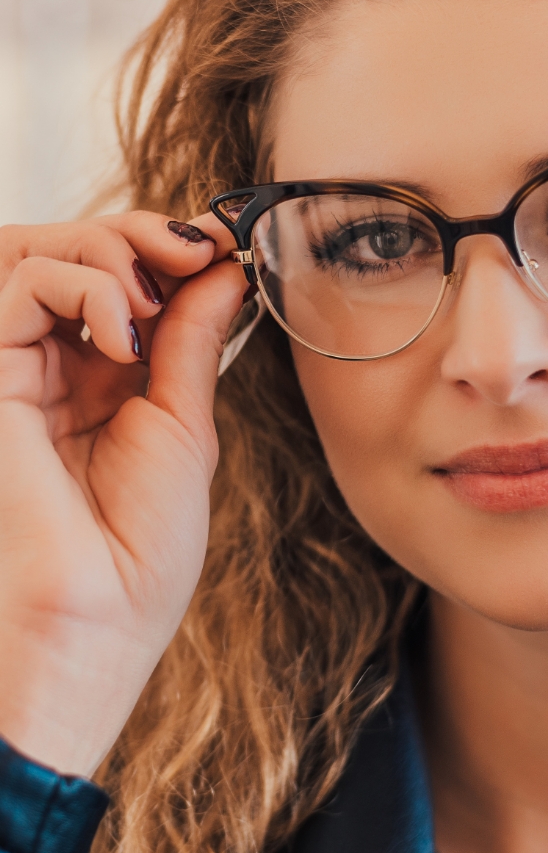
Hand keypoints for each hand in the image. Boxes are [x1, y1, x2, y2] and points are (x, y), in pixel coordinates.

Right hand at [0, 213, 244, 775]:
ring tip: (152, 300)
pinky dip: (85, 287)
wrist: (96, 618)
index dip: (172, 251)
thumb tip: (221, 269)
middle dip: (145, 234)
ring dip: (113, 252)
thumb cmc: (142, 546)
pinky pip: (23, 283)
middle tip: (196, 246)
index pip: (130, 282)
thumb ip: (190, 339)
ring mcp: (19, 367)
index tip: (223, 242)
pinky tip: (122, 336)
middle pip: (82, 253)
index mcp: (108, 381)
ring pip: (45, 252)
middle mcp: (60, 367)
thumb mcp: (184, 424)